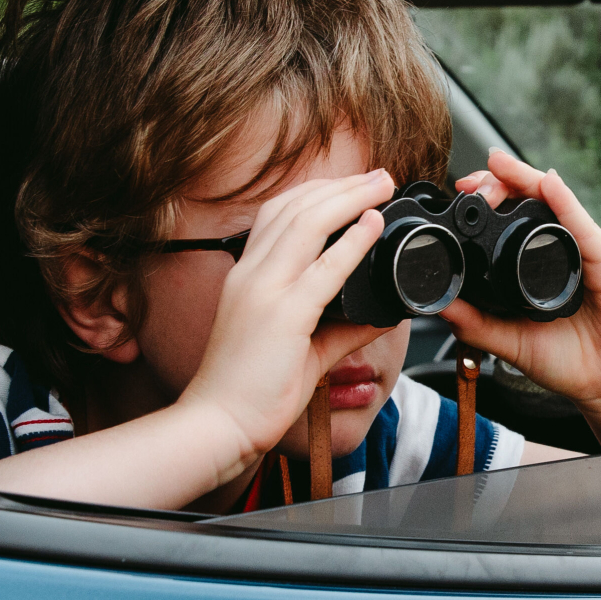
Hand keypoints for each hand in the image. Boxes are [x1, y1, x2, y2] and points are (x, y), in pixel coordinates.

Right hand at [175, 167, 396, 466]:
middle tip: (379, 175)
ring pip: (307, 223)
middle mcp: (251, 275)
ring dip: (351, 197)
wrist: (218, 424)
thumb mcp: (301, 348)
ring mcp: (264, 292)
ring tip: (382, 185)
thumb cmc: (249, 391)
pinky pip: (324, 269)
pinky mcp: (282, 316)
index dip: (316, 193)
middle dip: (341, 185)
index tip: (351, 187)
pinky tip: (374, 223)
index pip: (276, 215)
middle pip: (294, 208)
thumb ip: (341, 328)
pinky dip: (353, 241)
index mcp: (247, 277)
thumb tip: (380, 315)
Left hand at [440, 150, 600, 450]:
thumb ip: (475, 323)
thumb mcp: (510, 342)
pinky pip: (583, 227)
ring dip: (525, 178)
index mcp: (540, 263)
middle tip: (472, 180)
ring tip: (499, 165)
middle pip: (532, 199)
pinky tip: (548, 183)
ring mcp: (587, 253)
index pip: (512, 218)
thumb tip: (436, 303)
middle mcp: (564, 250)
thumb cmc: (570, 363)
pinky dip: (565, 202)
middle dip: (500, 180)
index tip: (460, 191)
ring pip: (555, 202)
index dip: (487, 199)